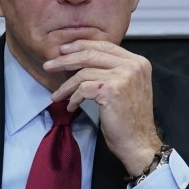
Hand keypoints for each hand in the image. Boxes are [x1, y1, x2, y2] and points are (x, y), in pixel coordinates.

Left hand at [45, 39, 161, 176]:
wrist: (139, 142)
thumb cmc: (131, 120)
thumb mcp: (129, 87)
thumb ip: (115, 70)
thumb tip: (84, 59)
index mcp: (138, 62)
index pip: (105, 45)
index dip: (81, 45)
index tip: (64, 51)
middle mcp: (132, 66)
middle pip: (91, 54)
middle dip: (66, 60)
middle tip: (49, 65)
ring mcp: (123, 76)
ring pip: (84, 73)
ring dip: (66, 85)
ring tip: (58, 95)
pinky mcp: (111, 90)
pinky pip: (83, 88)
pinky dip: (73, 98)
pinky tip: (72, 107)